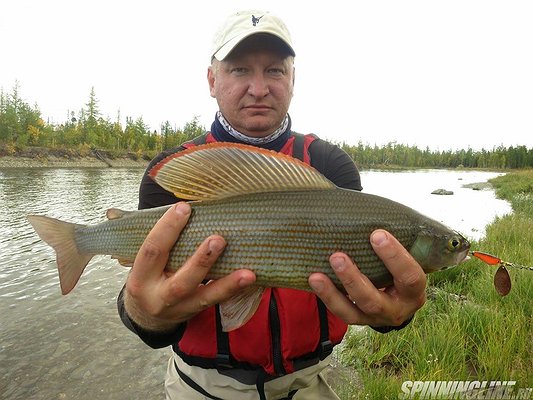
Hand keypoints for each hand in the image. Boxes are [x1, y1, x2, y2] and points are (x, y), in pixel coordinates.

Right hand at [124, 202, 255, 330]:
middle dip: (201, 260)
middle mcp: (159, 298)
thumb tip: (186, 207)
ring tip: (247, 273)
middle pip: (181, 282)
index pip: (152, 251)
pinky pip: (217, 302)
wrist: (147, 315)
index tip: (184, 207)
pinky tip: (249, 279)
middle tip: (218, 239)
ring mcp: (179, 309)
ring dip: (227, 284)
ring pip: (204, 297)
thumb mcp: (146, 263)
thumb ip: (163, 242)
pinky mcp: (196, 312)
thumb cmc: (149, 277)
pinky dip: (233, 290)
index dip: (167, 228)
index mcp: (141, 279)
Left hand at [308, 229, 425, 326]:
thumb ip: (394, 241)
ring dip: (334, 292)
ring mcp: (375, 317)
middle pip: (375, 300)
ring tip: (317, 275)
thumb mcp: (407, 258)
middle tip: (337, 256)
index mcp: (414, 291)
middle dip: (354, 279)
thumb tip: (370, 208)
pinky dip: (326, 297)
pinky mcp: (358, 320)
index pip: (410, 277)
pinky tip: (314, 280)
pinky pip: (341, 312)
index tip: (377, 234)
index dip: (394, 257)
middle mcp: (397, 309)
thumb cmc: (400, 267)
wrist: (398, 298)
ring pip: (354, 310)